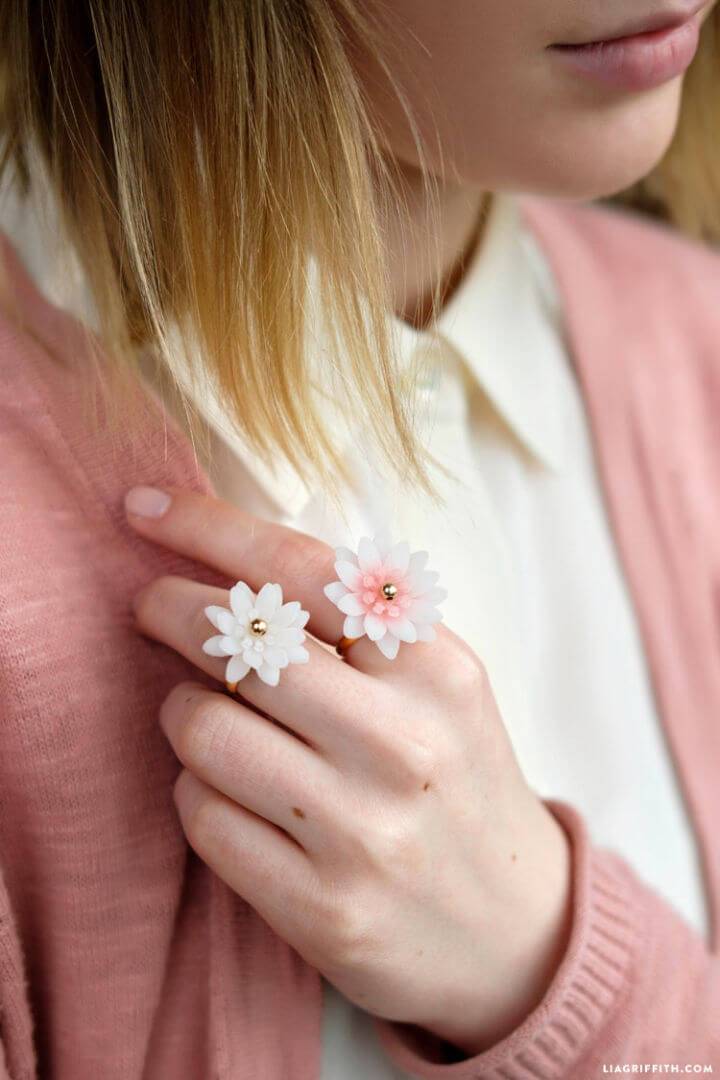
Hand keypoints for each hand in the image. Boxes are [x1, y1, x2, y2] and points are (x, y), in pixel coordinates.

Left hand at [127, 485, 570, 1055]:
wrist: (514, 925)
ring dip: (184, 711)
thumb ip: (358, 623)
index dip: (209, 526)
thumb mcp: (442, 685)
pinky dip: (195, 789)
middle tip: (153, 606)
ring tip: (208, 714)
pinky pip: (203, 817)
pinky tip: (227, 789)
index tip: (145, 509)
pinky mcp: (324, 909)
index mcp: (440, 670)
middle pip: (241, 644)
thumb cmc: (458, 777)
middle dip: (169, 609)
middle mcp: (406, 745)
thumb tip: (228, 559)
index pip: (304, 569)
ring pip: (203, 729)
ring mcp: (364, 833)